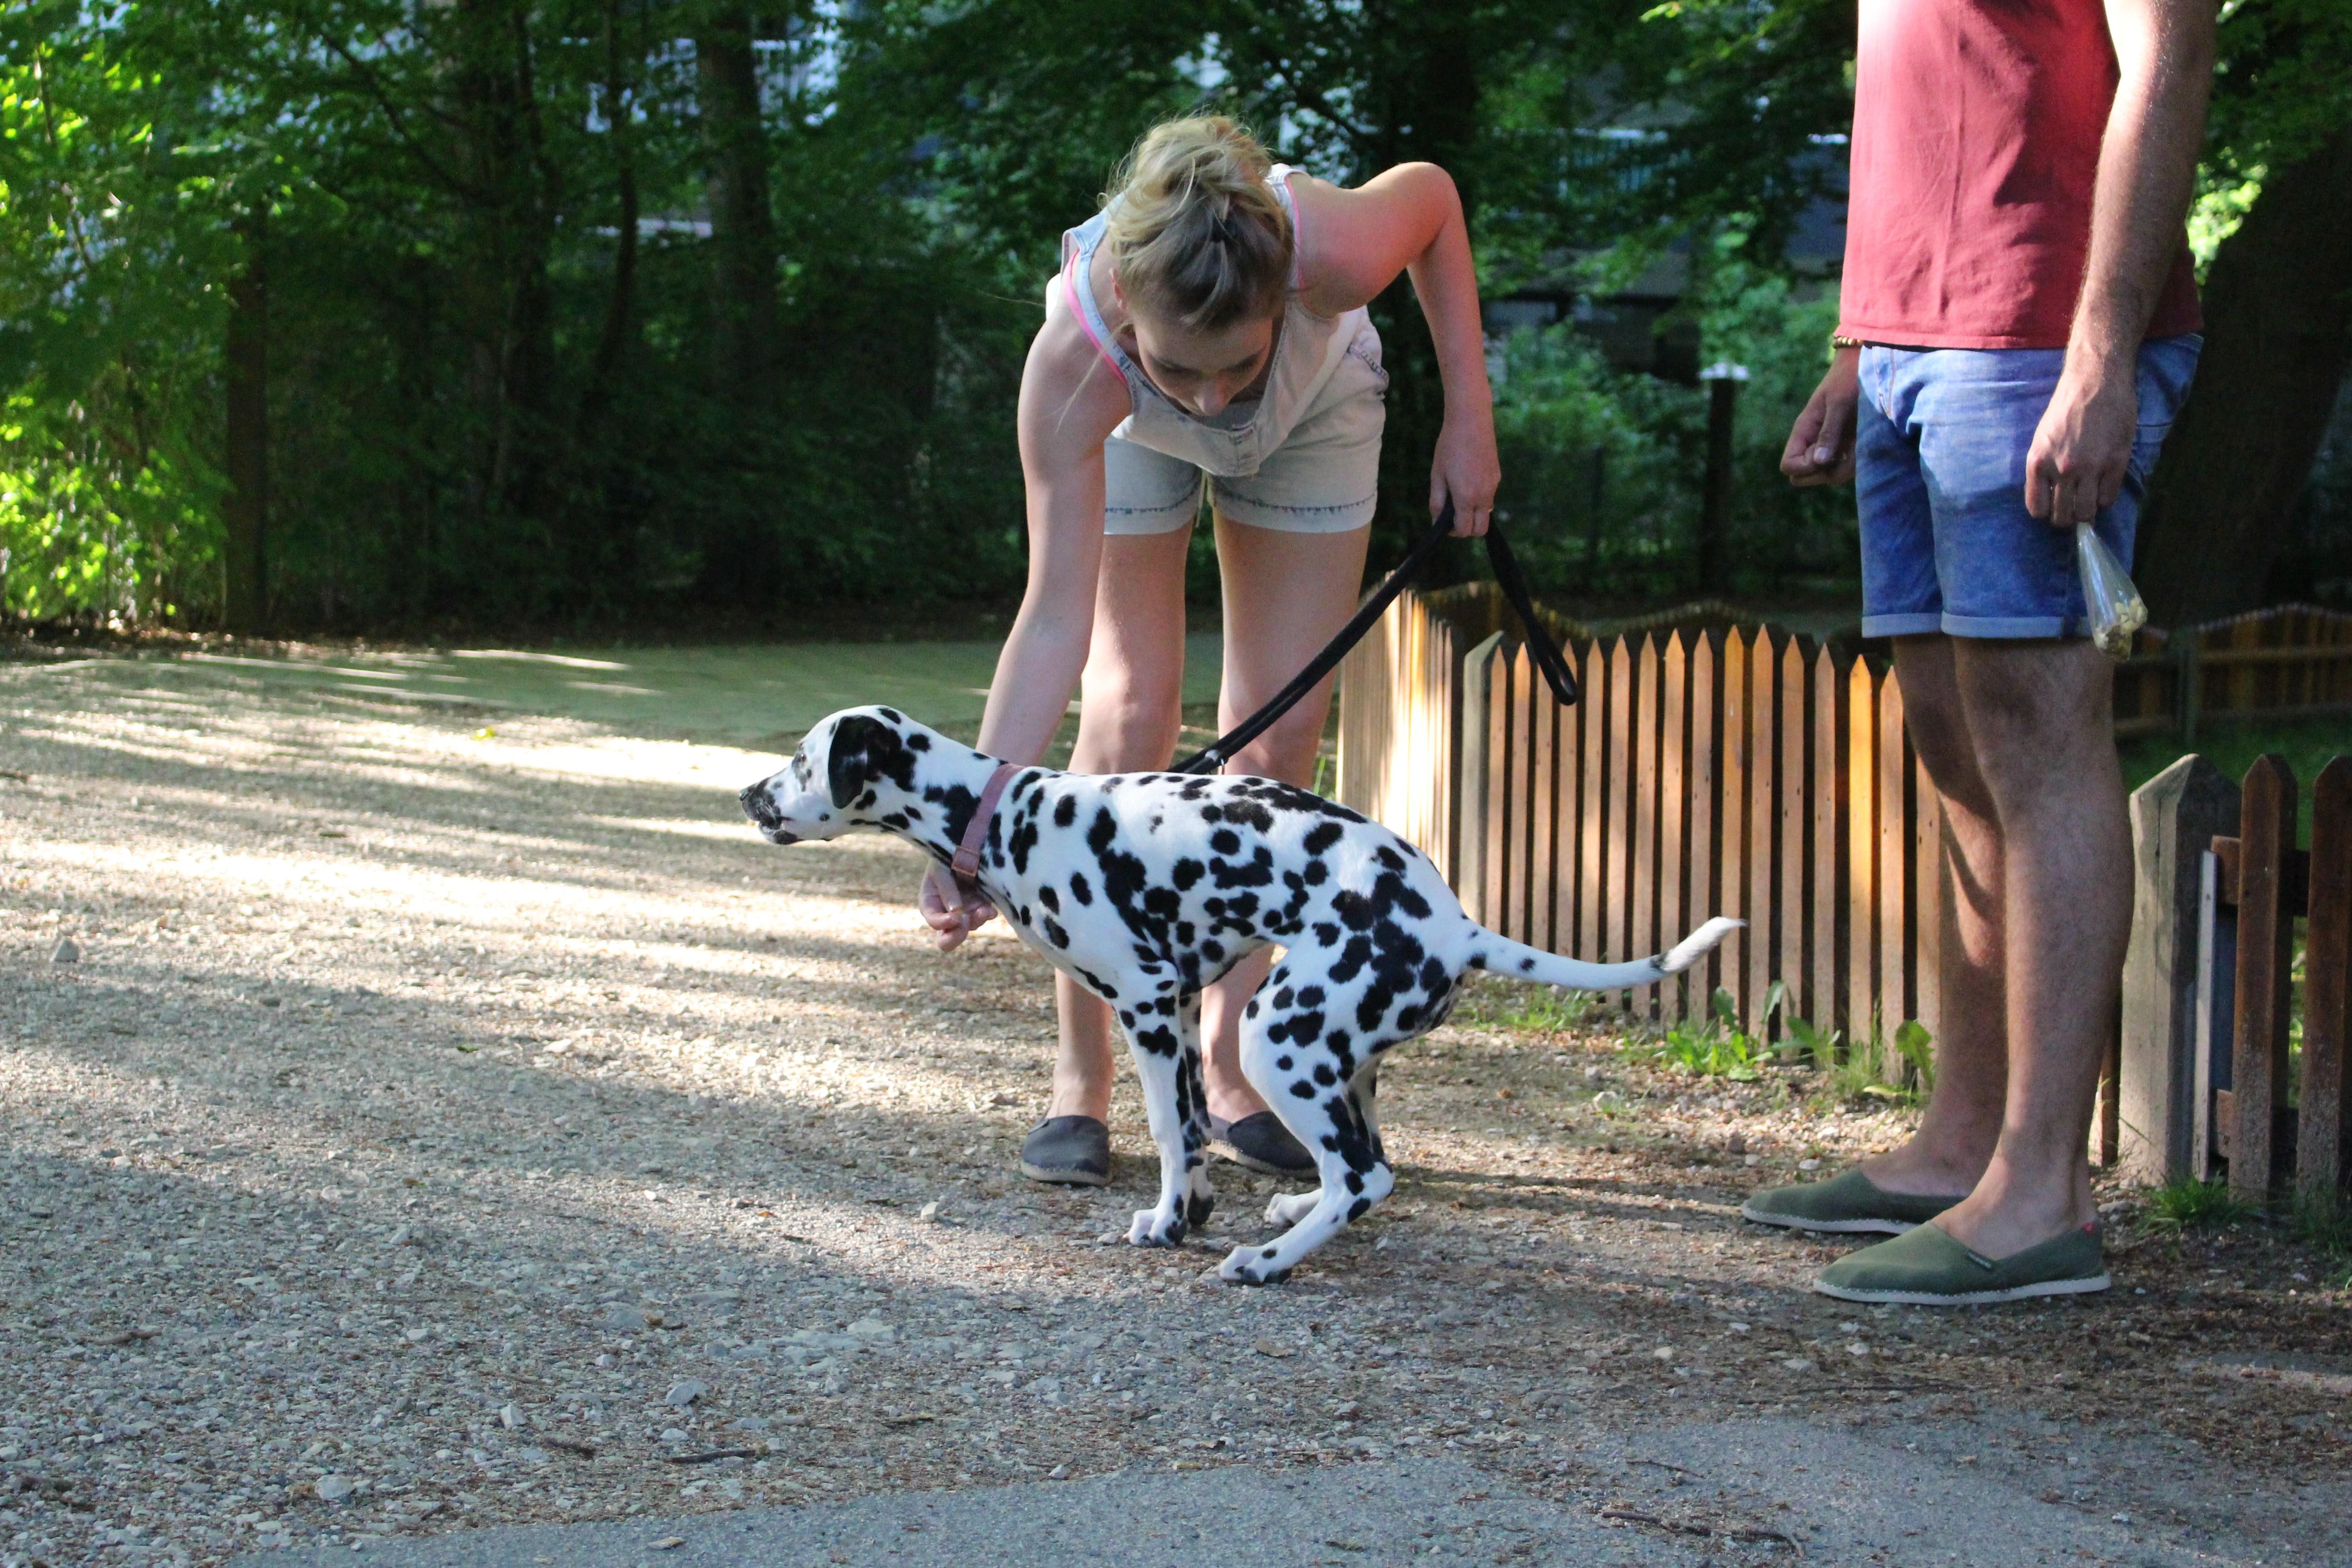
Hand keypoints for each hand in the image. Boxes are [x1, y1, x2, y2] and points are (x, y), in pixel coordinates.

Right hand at [917, 861, 997, 952]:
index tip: (956, 917)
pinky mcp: (980, 906)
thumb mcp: (941, 870)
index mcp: (930, 904)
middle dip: (956, 936)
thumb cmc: (946, 855)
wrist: (965, 844)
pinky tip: (990, 911)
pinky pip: (984, 917)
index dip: (943, 923)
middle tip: (965, 924)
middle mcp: (946, 913)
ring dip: (976, 920)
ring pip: (969, 927)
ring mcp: (965, 912)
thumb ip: (947, 891)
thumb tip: (957, 914)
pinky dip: (987, 915)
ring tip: (984, 910)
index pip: (934, 921)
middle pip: (947, 939)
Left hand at [1430, 405, 1499, 536]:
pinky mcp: (1497, 476)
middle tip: (1453, 517)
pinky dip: (1479, 498)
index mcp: (1466, 497)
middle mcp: (1484, 495)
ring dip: (1473, 513)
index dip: (1453, 532)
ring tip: (1458, 495)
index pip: (1464, 530)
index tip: (1445, 525)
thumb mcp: (1437, 475)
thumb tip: (1437, 521)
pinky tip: (1467, 480)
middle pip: (1480, 529)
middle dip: (1467, 529)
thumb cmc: (1450, 446)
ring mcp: (1493, 486)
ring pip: (1486, 513)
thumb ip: (1437, 501)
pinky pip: (1489, 497)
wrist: (1471, 421)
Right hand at [1780, 347, 1859, 486]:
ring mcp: (1831, 447)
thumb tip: (1818, 461)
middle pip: (1804, 478)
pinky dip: (1854, 465)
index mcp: (1804, 431)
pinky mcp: (1849, 448)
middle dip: (1821, 473)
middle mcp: (1814, 444)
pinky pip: (1845, 470)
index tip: (1823, 454)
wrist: (1867, 364)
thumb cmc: (1849, 378)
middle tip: (1840, 454)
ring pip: (1827, 477)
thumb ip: (1829, 432)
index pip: (1788, 466)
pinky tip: (1864, 447)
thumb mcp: (1839, 402)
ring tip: (1857, 448)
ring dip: (1842, 469)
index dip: (1804, 467)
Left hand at [2025, 360, 2138, 525]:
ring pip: (2086, 512)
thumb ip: (2044, 467)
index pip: (2037, 509)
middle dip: (2067, 517)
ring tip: (2089, 500)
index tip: (2053, 506)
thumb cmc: (2067, 407)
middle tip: (2073, 507)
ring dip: (2087, 512)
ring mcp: (2091, 467)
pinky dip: (2105, 499)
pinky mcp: (2116, 462)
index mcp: (2038, 462)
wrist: (2096, 381)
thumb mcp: (2043, 438)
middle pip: (2063, 517)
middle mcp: (2062, 468)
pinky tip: (2103, 488)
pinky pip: (2108, 498)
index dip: (2046, 512)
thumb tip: (2050, 495)